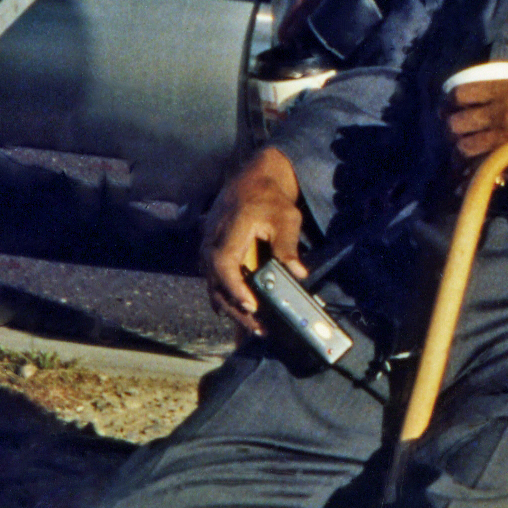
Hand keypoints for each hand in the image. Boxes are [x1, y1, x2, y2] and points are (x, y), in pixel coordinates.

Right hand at [200, 148, 304, 334]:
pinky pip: (215, 281)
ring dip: (232, 308)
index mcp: (228, 232)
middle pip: (217, 284)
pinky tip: (242, 312)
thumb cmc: (270, 197)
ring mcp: (208, 249)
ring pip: (214, 287)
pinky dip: (228, 297)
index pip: (224, 266)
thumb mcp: (286, 217)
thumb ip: (288, 246)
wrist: (252, 179)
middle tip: (258, 329)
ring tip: (253, 327)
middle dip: (236, 309)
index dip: (235, 288)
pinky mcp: (211, 254)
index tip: (251, 305)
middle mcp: (211, 243)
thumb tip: (298, 273)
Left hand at [442, 78, 507, 171]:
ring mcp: (505, 137)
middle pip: (456, 122)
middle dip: (452, 130)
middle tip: (457, 134)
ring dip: (461, 153)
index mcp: (507, 90)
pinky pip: (481, 169)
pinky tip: (477, 174)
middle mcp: (500, 112)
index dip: (450, 102)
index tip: (450, 108)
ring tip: (466, 156)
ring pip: (463, 148)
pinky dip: (474, 172)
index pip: (461, 93)